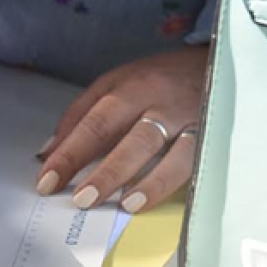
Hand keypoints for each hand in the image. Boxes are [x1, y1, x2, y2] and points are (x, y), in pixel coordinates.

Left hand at [36, 46, 207, 212]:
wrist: (219, 62)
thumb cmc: (159, 79)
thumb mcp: (115, 83)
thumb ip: (79, 114)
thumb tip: (48, 152)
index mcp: (129, 87)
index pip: (93, 123)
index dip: (69, 153)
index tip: (47, 180)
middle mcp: (158, 101)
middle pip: (128, 137)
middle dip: (103, 171)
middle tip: (80, 198)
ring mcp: (188, 117)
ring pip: (163, 150)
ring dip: (140, 179)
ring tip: (120, 204)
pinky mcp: (211, 134)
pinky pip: (191, 162)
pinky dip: (166, 183)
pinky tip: (145, 201)